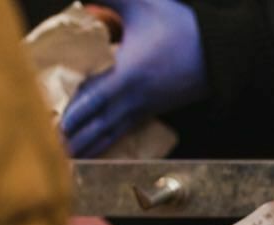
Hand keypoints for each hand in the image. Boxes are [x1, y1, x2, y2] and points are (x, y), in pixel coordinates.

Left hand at [60, 0, 207, 157]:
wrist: (220, 52)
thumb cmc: (181, 28)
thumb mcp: (142, 3)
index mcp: (129, 72)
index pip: (95, 97)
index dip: (76, 113)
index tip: (57, 127)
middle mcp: (134, 96)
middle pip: (99, 123)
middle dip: (76, 139)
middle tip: (54, 153)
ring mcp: (144, 107)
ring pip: (111, 132)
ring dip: (90, 146)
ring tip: (68, 160)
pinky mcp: (151, 110)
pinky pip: (123, 131)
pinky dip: (107, 142)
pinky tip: (95, 150)